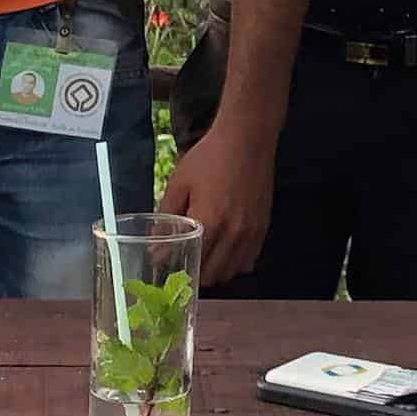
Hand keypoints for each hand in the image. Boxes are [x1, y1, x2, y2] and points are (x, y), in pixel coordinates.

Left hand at [156, 115, 272, 288]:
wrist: (247, 140)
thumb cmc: (209, 158)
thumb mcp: (179, 183)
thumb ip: (166, 217)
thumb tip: (154, 245)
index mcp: (210, 223)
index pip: (193, 264)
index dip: (179, 270)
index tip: (168, 267)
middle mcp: (234, 234)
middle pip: (213, 275)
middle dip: (196, 275)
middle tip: (183, 264)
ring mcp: (251, 233)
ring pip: (232, 272)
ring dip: (216, 272)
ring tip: (203, 259)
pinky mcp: (262, 228)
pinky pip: (249, 261)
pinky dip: (235, 264)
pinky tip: (224, 252)